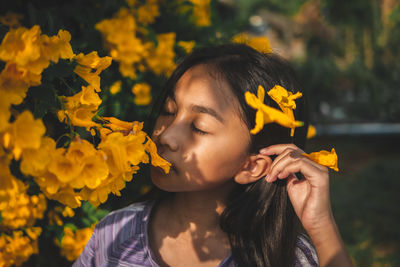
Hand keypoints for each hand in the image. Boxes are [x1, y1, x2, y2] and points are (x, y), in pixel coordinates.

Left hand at [260, 144, 352, 265]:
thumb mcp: (291, 184)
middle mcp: (317, 164)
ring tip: (272, 177)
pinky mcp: (320, 176)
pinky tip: (281, 176)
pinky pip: (300, 164)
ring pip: (294, 156)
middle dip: (275, 159)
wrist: (314, 222)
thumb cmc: (304, 205)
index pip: (292, 149)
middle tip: (268, 174)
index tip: (262, 152)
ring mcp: (320, 169)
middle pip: (292, 149)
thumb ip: (286, 171)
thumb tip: (276, 163)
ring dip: (278, 165)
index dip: (275, 148)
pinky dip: (287, 168)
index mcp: (310, 164)